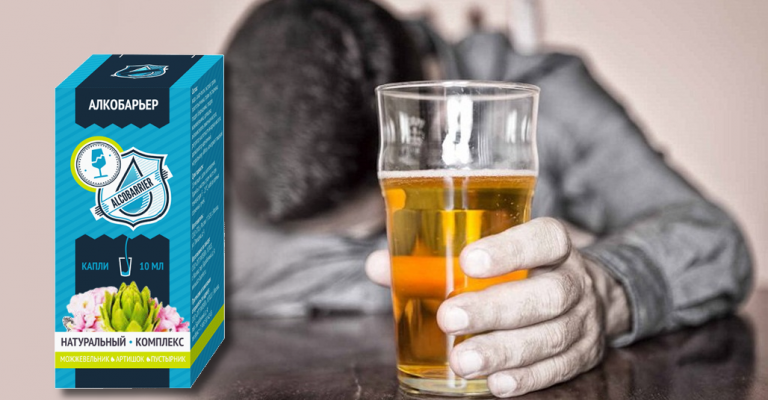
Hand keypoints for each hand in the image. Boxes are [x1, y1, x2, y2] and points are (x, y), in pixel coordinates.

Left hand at [366, 217, 630, 396]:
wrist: (587, 294)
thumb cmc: (522, 269)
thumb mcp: (492, 252)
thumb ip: (433, 258)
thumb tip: (378, 266)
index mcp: (553, 245)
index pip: (544, 239)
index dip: (511, 250)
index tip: (468, 261)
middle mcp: (575, 280)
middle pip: (547, 294)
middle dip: (496, 309)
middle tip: (450, 318)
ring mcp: (584, 320)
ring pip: (551, 336)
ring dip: (504, 351)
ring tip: (462, 360)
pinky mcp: (583, 354)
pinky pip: (558, 369)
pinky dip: (526, 378)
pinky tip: (495, 383)